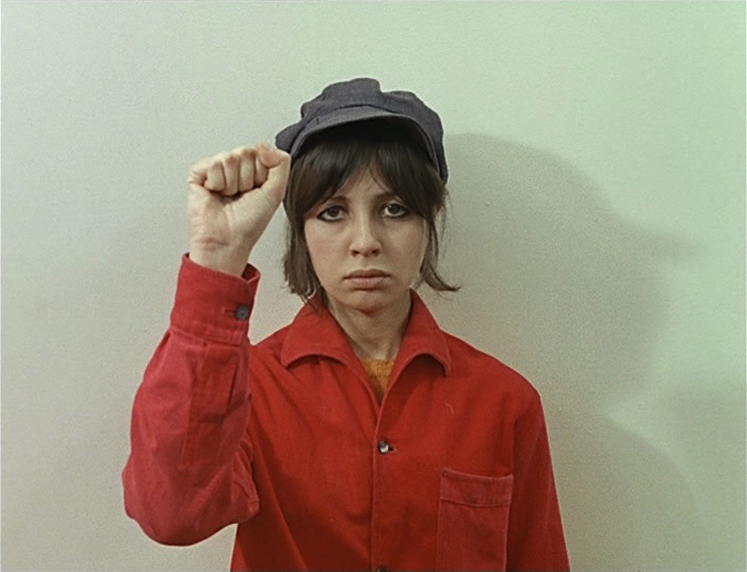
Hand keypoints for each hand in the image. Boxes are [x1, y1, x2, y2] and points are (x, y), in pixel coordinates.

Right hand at [187, 143, 290, 275]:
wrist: (227, 240)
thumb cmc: (250, 222)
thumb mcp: (276, 192)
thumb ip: (281, 163)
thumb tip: (263, 144)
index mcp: (254, 169)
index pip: (261, 152)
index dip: (261, 173)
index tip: (257, 191)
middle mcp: (236, 167)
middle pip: (244, 152)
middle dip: (246, 178)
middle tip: (241, 195)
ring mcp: (216, 169)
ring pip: (229, 158)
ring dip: (232, 183)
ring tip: (228, 196)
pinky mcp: (198, 173)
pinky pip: (212, 164)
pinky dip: (216, 182)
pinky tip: (215, 193)